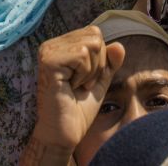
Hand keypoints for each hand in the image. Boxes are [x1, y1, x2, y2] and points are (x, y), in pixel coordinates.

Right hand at [31, 26, 124, 150]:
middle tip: (81, 84)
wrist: (64, 133)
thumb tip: (118, 45)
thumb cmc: (78, 108)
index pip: (95, 34)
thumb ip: (110, 62)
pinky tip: (70, 87)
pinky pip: (82, 55)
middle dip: (97, 63)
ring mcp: (48, 52)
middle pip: (95, 36)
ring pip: (91, 44)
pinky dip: (84, 74)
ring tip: (76, 86)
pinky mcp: (49, 61)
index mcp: (60, 46)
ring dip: (91, 71)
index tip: (85, 81)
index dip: (100, 59)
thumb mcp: (100, 80)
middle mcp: (51, 45)